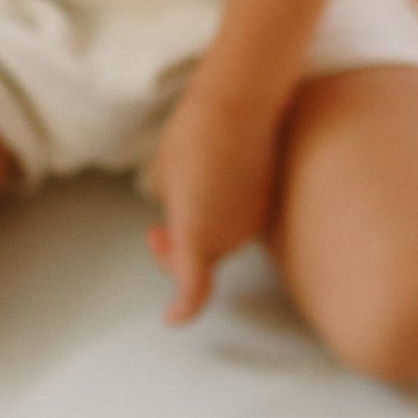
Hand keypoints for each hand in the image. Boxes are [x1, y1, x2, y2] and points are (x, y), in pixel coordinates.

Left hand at [146, 82, 279, 324]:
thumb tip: (183, 213)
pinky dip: (220, 212)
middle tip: (152, 234)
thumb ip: (175, 206)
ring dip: (197, 229)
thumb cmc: (193, 135)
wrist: (241, 99)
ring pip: (219, 241)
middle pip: (197, 262)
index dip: (181, 310)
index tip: (170, 318)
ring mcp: (250, 221)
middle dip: (172, 254)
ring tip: (179, 196)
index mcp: (196, 237)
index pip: (192, 292)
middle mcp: (228, 238)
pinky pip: (237, 221)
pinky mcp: (265, 201)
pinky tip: (212, 186)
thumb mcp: (164, 176)